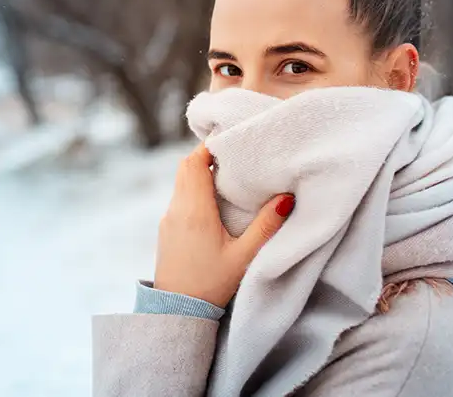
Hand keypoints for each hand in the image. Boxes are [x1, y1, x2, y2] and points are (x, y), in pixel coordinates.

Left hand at [153, 142, 294, 307]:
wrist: (176, 312)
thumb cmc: (212, 285)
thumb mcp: (244, 256)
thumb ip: (265, 226)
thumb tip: (286, 198)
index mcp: (194, 210)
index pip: (194, 163)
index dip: (209, 147)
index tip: (228, 140)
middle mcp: (176, 210)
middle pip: (185, 168)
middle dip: (205, 157)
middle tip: (231, 154)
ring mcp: (168, 220)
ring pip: (181, 184)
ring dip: (199, 174)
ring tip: (225, 177)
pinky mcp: (166, 232)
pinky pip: (178, 200)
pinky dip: (193, 191)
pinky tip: (212, 204)